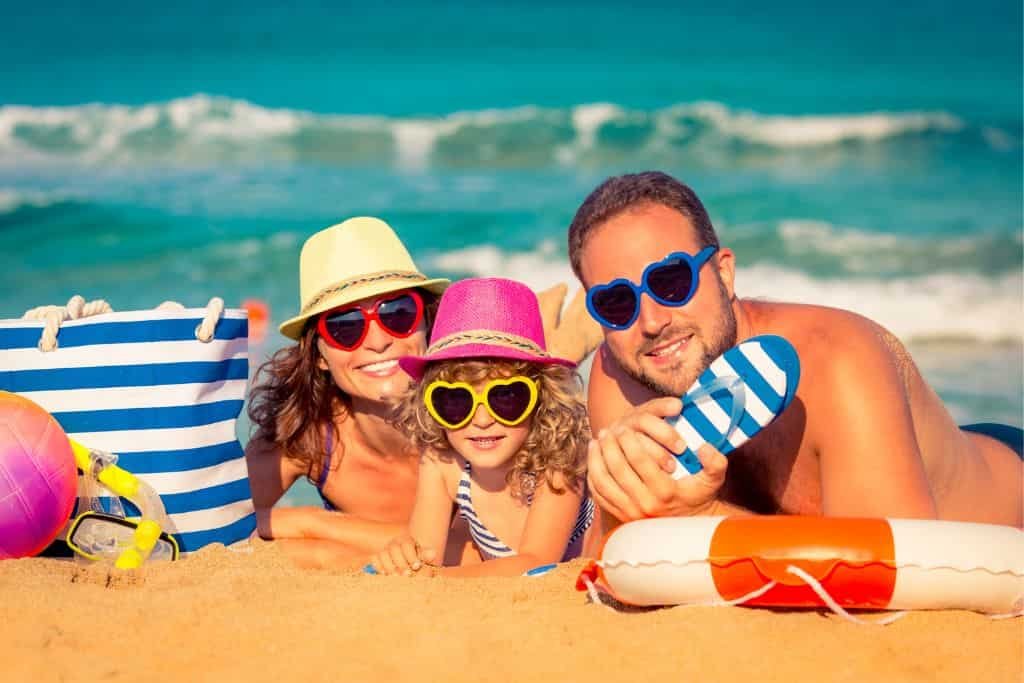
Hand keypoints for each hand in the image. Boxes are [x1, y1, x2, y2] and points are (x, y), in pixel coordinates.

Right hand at [369, 535, 437, 576]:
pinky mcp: (378, 557)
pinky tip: (385, 574)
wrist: (408, 565)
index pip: (407, 545)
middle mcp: (394, 543)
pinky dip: (379, 566)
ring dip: (389, 566)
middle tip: (407, 575)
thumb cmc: (417, 561)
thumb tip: (433, 553)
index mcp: (407, 541)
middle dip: (401, 563)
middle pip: (394, 549)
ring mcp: (385, 549)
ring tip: (396, 577)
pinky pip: (374, 558)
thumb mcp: (423, 558)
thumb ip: (426, 556)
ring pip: (383, 554)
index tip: (416, 566)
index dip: (411, 556)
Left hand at [587, 397, 728, 521]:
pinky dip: (593, 477)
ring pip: (604, 482)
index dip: (628, 440)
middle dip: (609, 446)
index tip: (623, 427)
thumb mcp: (714, 479)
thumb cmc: (699, 495)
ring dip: (596, 460)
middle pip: (618, 469)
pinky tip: (593, 462)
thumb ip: (715, 462)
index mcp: (665, 492)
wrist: (690, 523)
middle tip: (606, 431)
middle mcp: (645, 504)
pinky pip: (599, 496)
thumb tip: (703, 447)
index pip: (639, 460)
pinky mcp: (621, 517)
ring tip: (595, 443)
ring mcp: (630, 513)